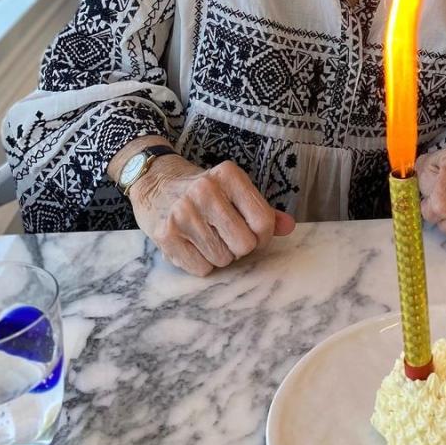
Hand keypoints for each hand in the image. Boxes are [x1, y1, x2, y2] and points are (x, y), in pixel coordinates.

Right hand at [129, 156, 295, 275]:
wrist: (155, 183)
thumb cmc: (204, 190)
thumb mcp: (234, 189)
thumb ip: (263, 209)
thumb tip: (289, 227)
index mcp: (228, 176)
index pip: (263, 221)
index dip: (263, 236)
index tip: (255, 235)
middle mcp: (205, 191)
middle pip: (244, 244)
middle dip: (240, 247)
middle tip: (228, 237)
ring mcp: (183, 212)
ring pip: (223, 259)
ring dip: (220, 256)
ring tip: (209, 238)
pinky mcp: (165, 234)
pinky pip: (200, 268)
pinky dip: (201, 264)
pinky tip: (193, 245)